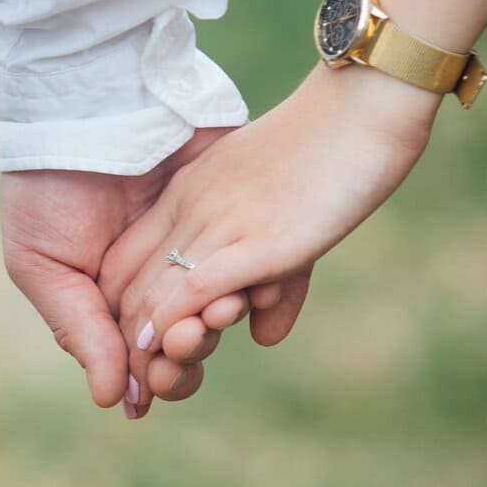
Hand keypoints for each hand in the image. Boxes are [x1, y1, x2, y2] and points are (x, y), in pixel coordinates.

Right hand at [0, 127, 254, 414]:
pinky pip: (275, 259)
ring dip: (229, 319)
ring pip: (235, 305)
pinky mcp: (245, 213)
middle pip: (194, 339)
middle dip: (193, 353)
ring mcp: (209, 245)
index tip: (155, 382)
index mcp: (117, 298)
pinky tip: (260, 292)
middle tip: (190, 341)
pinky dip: (274, 283)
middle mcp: (167, 278)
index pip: (147, 358)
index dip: (156, 377)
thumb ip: (80, 330)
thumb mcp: (44, 264)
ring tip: (224, 310)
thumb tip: (115, 399)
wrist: (85, 104)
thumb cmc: (47, 188)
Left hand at [101, 63, 442, 414]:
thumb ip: (268, 271)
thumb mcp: (281, 207)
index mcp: (190, 191)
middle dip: (129, 342)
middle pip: (132, 285)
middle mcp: (194, 207)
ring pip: (159, 295)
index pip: (125, 261)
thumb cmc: (333, 146)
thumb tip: (260, 336)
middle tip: (137, 384)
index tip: (135, 351)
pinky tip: (171, 347)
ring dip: (153, 347)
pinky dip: (178, 324)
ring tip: (152, 382)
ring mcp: (224, 224)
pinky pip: (198, 288)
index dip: (122, 312)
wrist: (364, 102)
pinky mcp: (261, 242)